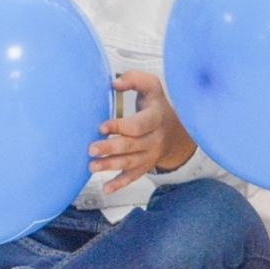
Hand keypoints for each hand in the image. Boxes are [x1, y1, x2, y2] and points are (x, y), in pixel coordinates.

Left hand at [90, 72, 194, 191]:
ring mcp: (150, 155)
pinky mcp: (145, 166)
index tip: (102, 127)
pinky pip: (133, 177)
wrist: (178, 131)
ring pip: (129, 163)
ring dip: (110, 166)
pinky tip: (107, 188)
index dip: (120, 126)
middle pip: (131, 146)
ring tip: (92, 167)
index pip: (138, 125)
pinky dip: (120, 184)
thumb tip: (114, 83)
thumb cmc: (157, 106)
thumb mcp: (151, 87)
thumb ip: (134, 80)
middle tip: (91, 149)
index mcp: (155, 119)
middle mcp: (154, 139)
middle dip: (110, 148)